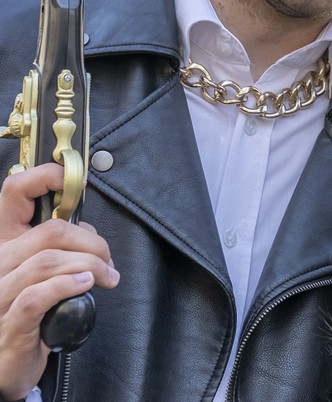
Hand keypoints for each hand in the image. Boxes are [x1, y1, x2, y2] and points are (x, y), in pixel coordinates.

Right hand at [0, 165, 116, 399]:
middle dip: (91, 241)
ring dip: (89, 265)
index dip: (43, 178)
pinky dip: (68, 285)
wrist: (8, 366)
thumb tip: (88, 233)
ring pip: (47, 261)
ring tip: (107, 276)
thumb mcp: (42, 275)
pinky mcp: (9, 323)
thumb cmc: (30, 317)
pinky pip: (37, 295)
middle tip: (109, 260)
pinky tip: (86, 285)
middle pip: (49, 231)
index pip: (13, 193)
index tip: (74, 179)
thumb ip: (58, 248)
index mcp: (4, 245)